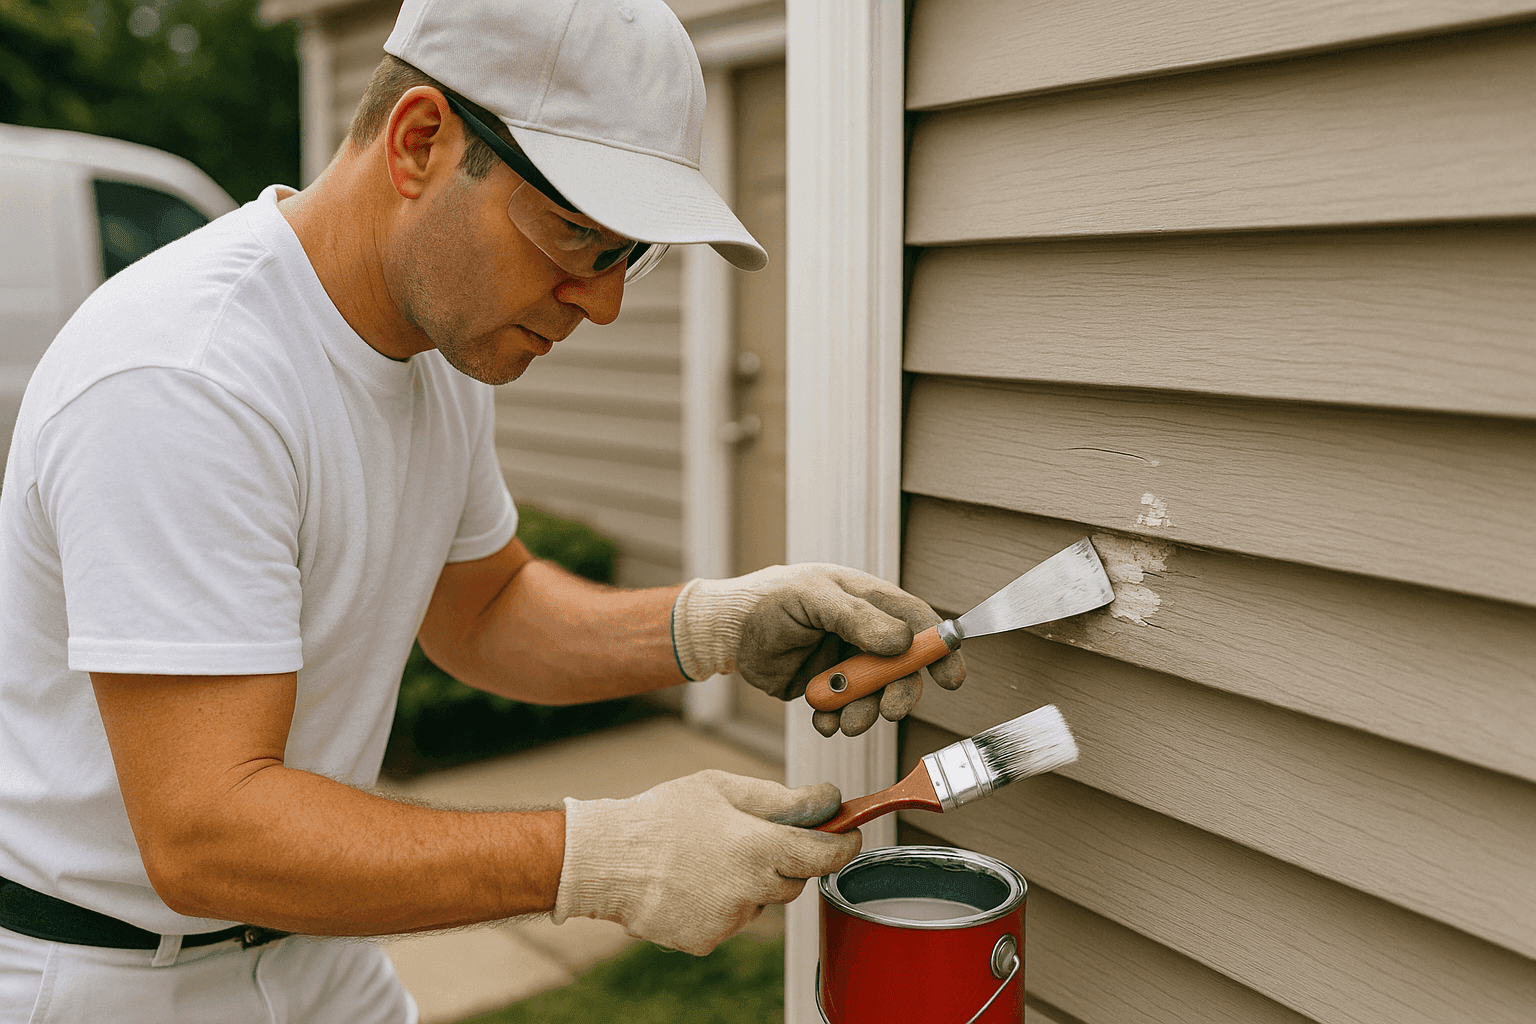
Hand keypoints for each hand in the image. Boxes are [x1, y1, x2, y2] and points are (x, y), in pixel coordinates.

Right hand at [552, 770, 860, 954]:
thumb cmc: (663, 815)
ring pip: (762, 900)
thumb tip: (829, 798)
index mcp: (760, 847)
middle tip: (752, 836)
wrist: (606, 860)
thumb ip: (782, 798)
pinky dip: (722, 902)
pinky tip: (692, 882)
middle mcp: (752, 889)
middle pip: (794, 879)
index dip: (844, 843)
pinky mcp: (708, 939)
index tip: (849, 833)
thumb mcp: (722, 789)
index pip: (826, 855)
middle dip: (785, 859)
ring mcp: (730, 919)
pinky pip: (732, 918)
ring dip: (751, 881)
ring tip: (708, 858)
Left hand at [671, 564, 966, 735]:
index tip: (950, 678)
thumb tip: (903, 642)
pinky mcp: (826, 691)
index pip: (920, 624)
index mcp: (870, 603)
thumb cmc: (771, 600)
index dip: (940, 650)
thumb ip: (856, 619)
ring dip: (865, 713)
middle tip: (889, 712)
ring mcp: (847, 665)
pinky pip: (843, 714)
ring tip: (844, 720)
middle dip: (899, 693)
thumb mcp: (813, 598)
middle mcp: (866, 636)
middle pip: (903, 670)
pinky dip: (837, 723)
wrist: (729, 631)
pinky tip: (822, 721)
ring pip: (874, 697)